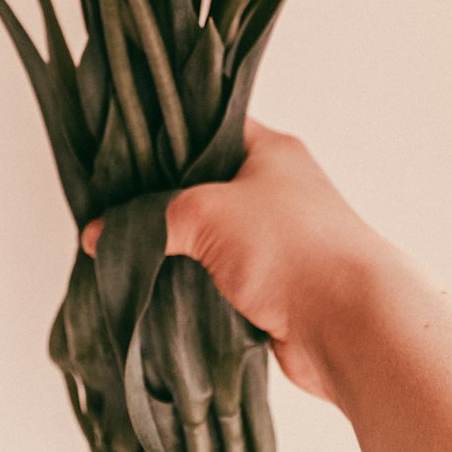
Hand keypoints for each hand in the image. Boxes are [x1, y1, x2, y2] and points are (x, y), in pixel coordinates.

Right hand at [81, 117, 372, 401]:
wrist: (350, 324)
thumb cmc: (292, 248)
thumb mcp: (207, 212)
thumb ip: (151, 218)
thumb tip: (101, 233)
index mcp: (270, 149)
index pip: (209, 126)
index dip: (165, 137)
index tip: (121, 150)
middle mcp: (275, 187)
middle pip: (205, 184)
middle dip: (163, 199)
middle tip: (112, 205)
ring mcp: (275, 238)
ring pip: (211, 234)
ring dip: (178, 247)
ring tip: (124, 247)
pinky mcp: (272, 284)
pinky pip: (220, 276)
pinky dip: (194, 282)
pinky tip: (156, 286)